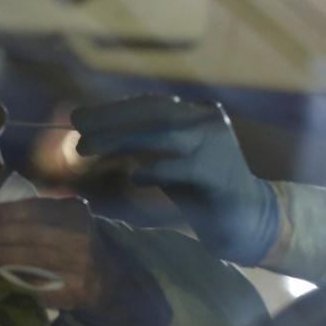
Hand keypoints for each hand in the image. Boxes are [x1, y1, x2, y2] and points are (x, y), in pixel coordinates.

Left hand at [0, 197, 115, 309]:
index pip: (39, 209)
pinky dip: (15, 277)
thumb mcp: (64, 217)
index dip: (9, 212)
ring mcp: (79, 266)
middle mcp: (80, 237)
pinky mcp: (74, 290)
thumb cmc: (73, 239)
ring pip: (33, 260)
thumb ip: (36, 212)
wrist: (104, 274)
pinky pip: (39, 283)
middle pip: (34, 235)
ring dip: (1, 256)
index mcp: (75, 213)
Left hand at [72, 94, 279, 264]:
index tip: (78, 117)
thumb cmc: (201, 194)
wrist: (249, 220)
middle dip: (111, 120)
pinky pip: (184, 167)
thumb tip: (86, 142)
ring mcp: (217, 144)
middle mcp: (207, 121)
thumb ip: (136, 151)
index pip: (149, 104)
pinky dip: (157, 170)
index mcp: (196, 114)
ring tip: (88, 149)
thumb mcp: (166, 166)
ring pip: (165, 133)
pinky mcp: (221, 174)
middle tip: (77, 134)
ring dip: (122, 139)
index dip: (112, 109)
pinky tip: (135, 178)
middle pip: (154, 112)